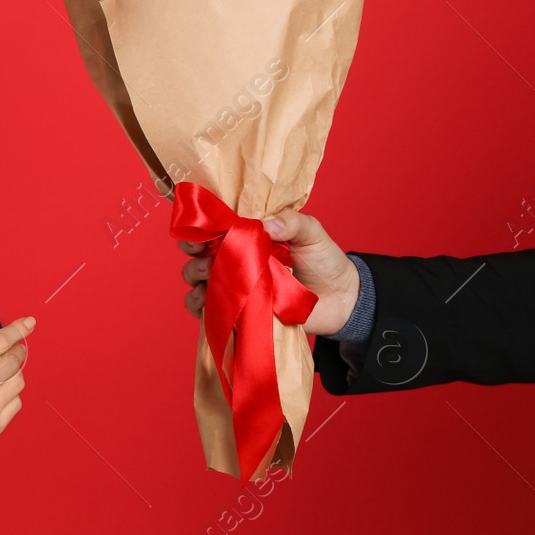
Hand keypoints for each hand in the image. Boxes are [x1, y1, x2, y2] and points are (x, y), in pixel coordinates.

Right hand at [178, 210, 358, 336]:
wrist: (342, 300)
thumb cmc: (324, 260)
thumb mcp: (311, 232)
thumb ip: (291, 222)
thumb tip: (263, 224)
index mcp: (246, 236)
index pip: (213, 226)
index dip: (200, 226)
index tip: (201, 230)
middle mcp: (234, 260)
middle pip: (197, 252)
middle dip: (192, 250)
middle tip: (204, 254)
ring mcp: (234, 286)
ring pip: (196, 279)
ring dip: (195, 276)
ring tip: (210, 275)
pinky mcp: (237, 312)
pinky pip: (207, 311)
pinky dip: (199, 306)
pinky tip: (206, 301)